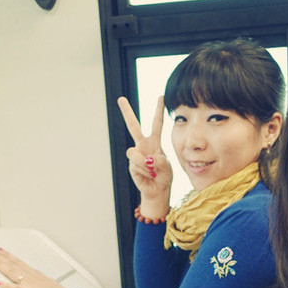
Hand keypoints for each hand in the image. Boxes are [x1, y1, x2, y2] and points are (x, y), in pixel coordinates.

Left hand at [0, 248, 87, 287]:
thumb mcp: (50, 287)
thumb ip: (43, 285)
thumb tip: (39, 286)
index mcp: (37, 274)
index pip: (20, 263)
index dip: (9, 256)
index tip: (1, 251)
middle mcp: (32, 276)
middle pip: (13, 264)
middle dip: (0, 257)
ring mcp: (30, 282)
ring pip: (11, 271)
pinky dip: (6, 285)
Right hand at [118, 95, 172, 216]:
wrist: (158, 190)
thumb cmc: (164, 176)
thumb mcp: (168, 167)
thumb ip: (160, 160)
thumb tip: (148, 158)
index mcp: (154, 141)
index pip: (157, 123)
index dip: (159, 110)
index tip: (161, 96)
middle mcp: (143, 145)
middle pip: (133, 126)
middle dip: (127, 112)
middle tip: (120, 98)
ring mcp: (136, 154)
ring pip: (134, 153)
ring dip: (145, 163)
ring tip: (153, 171)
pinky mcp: (131, 165)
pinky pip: (136, 165)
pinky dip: (145, 171)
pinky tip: (149, 175)